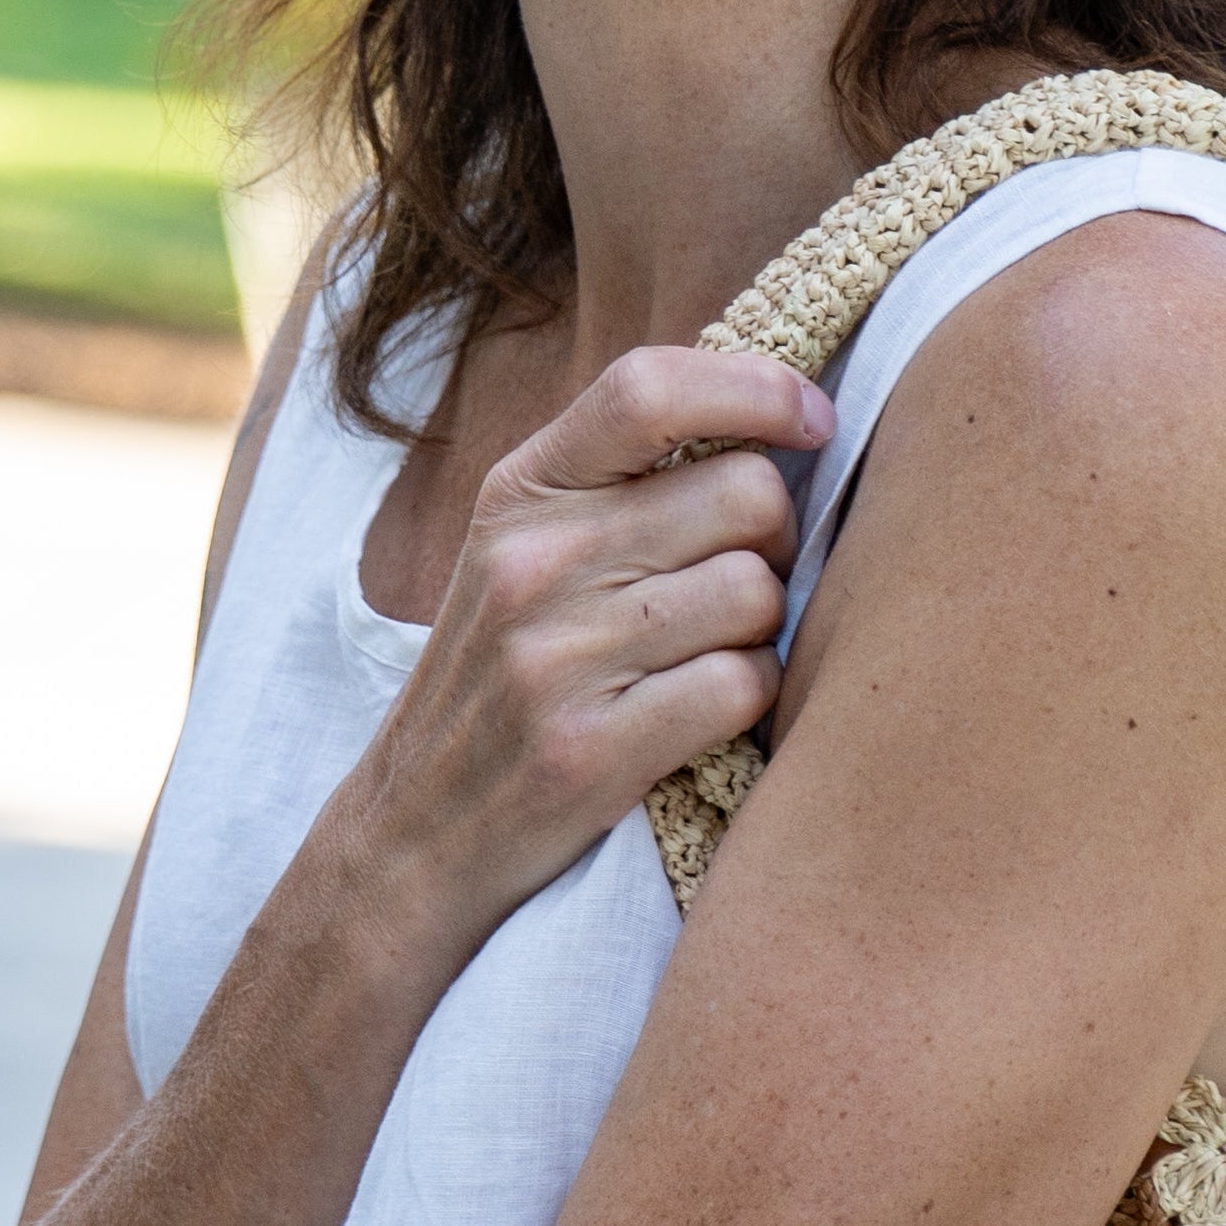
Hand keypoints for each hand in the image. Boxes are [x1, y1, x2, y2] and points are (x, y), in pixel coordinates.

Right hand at [333, 344, 831, 963]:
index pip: (650, 388)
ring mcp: (558, 656)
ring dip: (767, 631)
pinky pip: (742, 686)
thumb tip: (768, 431)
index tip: (813, 419)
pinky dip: (753, 701)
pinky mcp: (591, 750)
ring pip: (755, 592)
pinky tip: (713, 715)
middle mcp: (536, 562)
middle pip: (745, 494)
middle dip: (779, 540)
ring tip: (717, 657)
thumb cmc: (500, 689)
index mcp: (520, 494)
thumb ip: (616, 490)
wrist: (413, 837)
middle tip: (747, 585)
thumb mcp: (521, 560)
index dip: (757, 388)